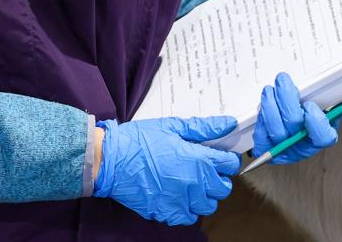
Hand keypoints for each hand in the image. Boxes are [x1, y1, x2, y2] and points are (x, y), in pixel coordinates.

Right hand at [93, 115, 240, 225]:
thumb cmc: (139, 140)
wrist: (111, 160)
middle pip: (223, 188)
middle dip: (218, 178)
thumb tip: (228, 124)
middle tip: (206, 170)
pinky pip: (189, 217)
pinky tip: (179, 196)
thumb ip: (204, 127)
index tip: (221, 157)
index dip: (228, 159)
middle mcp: (194, 183)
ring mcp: (181, 201)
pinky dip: (188, 209)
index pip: (230, 164)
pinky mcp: (167, 212)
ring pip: (208, 205)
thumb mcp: (173, 126)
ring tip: (192, 184)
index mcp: (198, 159)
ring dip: (205, 195)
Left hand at [253, 72, 341, 163]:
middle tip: (284, 81)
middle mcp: (302, 146)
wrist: (289, 115)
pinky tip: (266, 101)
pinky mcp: (264, 146)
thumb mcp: (333, 105)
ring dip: (271, 104)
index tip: (311, 105)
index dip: (316, 122)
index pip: (324, 137)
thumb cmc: (312, 111)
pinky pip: (261, 133)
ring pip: (275, 128)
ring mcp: (282, 148)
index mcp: (322, 136)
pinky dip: (262, 115)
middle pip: (294, 128)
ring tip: (272, 88)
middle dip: (287, 101)